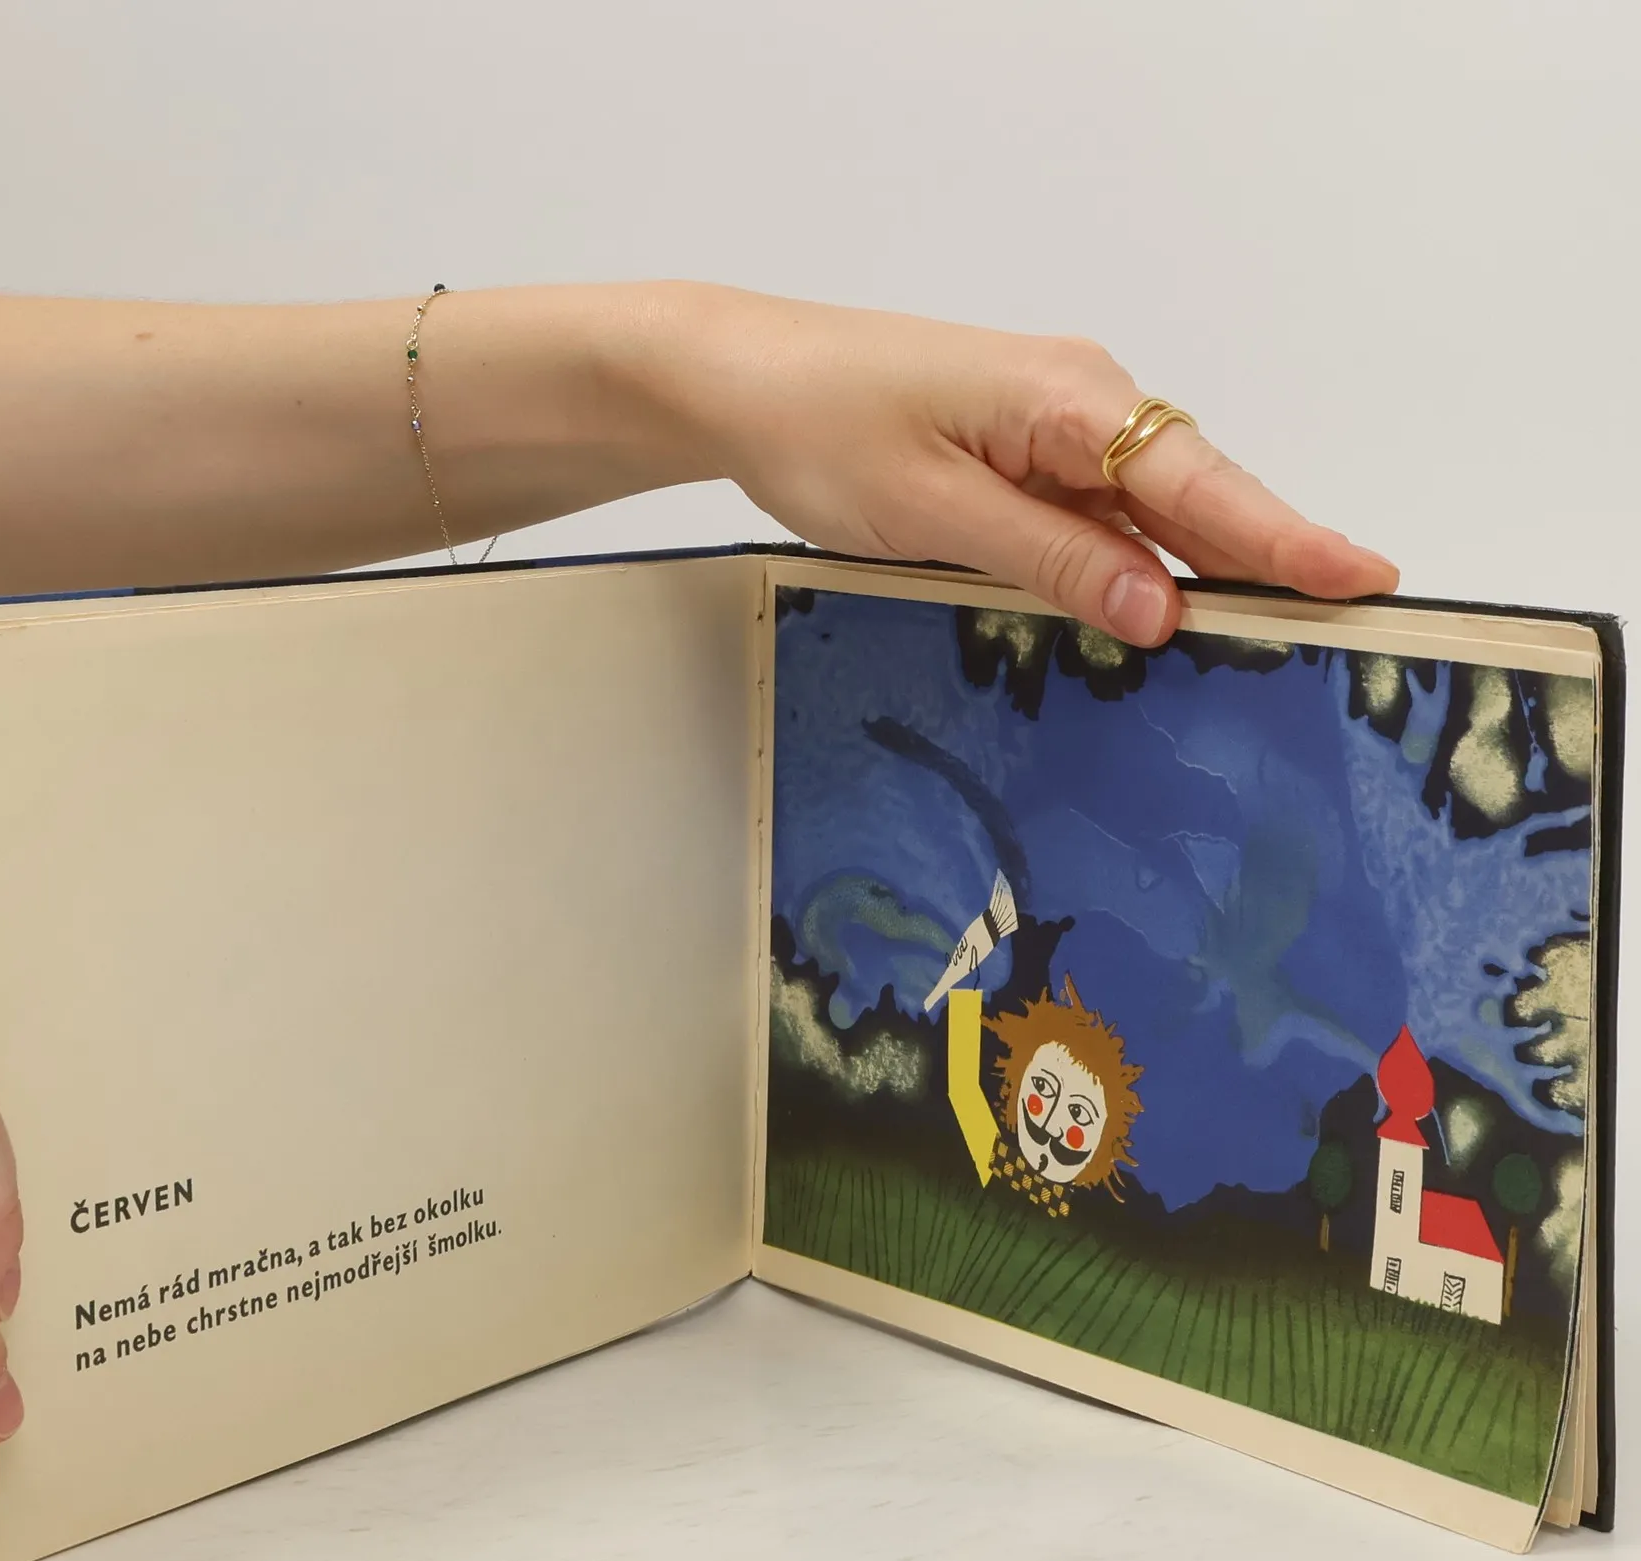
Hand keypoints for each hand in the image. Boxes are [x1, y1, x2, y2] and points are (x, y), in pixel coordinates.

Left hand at [647, 285, 1399, 648]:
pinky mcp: (1018, 456)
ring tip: (1276, 638)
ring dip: (1203, 571)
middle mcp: (1078, 403)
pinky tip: (1156, 618)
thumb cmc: (821, 427)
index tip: (1361, 581)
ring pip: (1150, 511)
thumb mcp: (933, 509)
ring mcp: (1049, 429)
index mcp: (1068, 399)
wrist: (739, 383)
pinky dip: (1133, 566)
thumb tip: (1160, 608)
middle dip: (1267, 561)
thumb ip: (1051, 556)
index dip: (1283, 539)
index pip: (1200, 481)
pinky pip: (1098, 517)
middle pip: (1195, 494)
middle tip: (1345, 629)